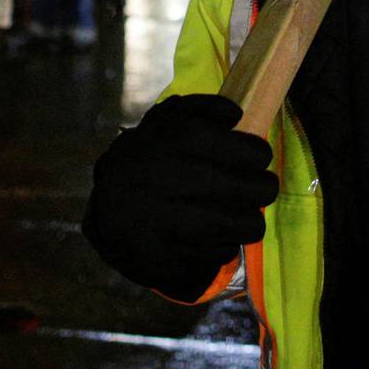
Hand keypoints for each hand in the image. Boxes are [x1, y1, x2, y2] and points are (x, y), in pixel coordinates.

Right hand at [82, 93, 277, 300]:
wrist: (104, 209)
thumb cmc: (149, 158)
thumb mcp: (168, 119)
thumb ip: (206, 108)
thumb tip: (236, 115)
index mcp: (176, 141)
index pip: (246, 151)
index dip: (258, 155)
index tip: (257, 158)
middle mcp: (170, 180)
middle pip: (252, 191)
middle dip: (264, 189)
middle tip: (260, 188)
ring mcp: (165, 224)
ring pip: (240, 229)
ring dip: (247, 222)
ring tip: (240, 215)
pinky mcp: (164, 261)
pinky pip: (217, 257)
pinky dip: (221, 247)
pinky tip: (210, 236)